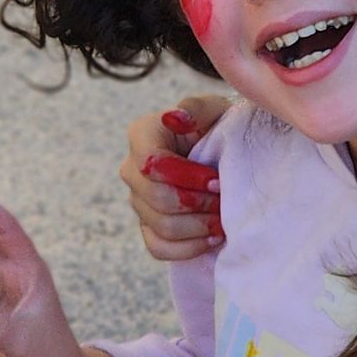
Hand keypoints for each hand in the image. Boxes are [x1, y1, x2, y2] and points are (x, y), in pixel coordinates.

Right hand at [120, 98, 228, 262]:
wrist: (223, 152)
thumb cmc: (218, 126)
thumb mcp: (214, 108)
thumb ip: (195, 108)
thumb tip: (176, 118)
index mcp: (142, 134)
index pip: (151, 162)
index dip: (186, 176)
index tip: (217, 179)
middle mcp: (132, 169)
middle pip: (157, 198)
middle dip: (197, 203)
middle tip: (224, 200)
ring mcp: (138, 201)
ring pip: (162, 226)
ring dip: (198, 226)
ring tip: (223, 219)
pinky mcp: (149, 227)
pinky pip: (159, 248)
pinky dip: (189, 248)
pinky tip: (212, 238)